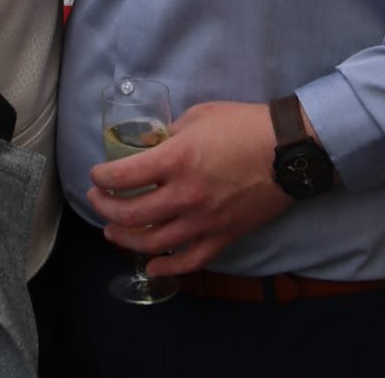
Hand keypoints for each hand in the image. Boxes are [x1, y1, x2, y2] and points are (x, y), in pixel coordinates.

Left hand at [88, 100, 292, 274]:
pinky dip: (166, 267)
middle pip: (131, 213)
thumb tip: (150, 147)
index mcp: (176, 160)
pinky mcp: (223, 237)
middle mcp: (185, 195)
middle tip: (97, 200)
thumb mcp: (198, 116)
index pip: (123, 176)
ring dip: (126, 238)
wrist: (287, 151)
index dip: (102, 178)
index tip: (96, 175)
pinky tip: (151, 264)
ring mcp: (204, 221)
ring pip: (153, 241)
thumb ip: (170, 135)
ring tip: (112, 230)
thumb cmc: (243, 125)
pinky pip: (189, 261)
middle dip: (105, 208)